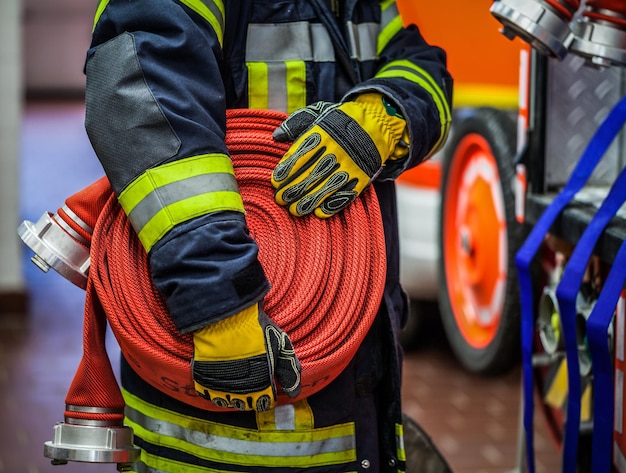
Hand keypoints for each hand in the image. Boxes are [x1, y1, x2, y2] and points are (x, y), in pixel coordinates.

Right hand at [192, 303, 300, 410]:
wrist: (227, 317)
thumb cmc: (257, 329)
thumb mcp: (282, 346)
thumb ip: (290, 371)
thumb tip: (294, 393)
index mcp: (261, 386)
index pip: (265, 403)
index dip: (267, 394)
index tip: (266, 385)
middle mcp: (240, 392)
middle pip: (246, 404)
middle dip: (250, 394)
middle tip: (250, 378)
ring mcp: (220, 387)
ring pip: (226, 401)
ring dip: (231, 393)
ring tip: (235, 377)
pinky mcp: (203, 379)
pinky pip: (207, 394)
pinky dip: (213, 389)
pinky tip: (219, 377)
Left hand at [271, 93, 408, 217]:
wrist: (377, 123)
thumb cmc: (340, 120)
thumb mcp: (318, 112)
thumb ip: (295, 123)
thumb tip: (276, 136)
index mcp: (323, 133)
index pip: (301, 154)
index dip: (287, 170)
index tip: (275, 182)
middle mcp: (336, 150)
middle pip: (311, 173)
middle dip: (294, 189)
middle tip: (280, 200)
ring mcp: (351, 164)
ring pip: (327, 187)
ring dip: (309, 201)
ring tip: (295, 210)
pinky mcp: (363, 176)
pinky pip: (347, 194)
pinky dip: (333, 205)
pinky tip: (320, 212)